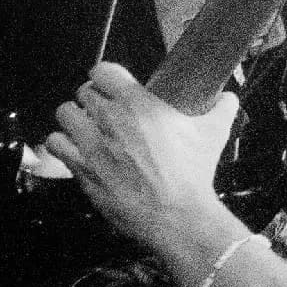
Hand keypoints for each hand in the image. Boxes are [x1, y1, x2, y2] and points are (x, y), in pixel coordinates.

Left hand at [41, 62, 240, 255]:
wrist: (177, 215)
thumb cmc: (192, 175)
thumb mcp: (213, 134)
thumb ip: (221, 109)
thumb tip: (228, 98)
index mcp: (138, 103)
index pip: (102, 71)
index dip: (105, 77)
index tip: (109, 85)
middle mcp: (110, 119)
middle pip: (83, 92)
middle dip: (92, 100)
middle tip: (102, 111)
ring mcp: (92, 144)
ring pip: (65, 114)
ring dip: (74, 118)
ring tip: (84, 127)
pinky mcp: (83, 169)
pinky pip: (57, 144)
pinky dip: (63, 144)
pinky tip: (74, 149)